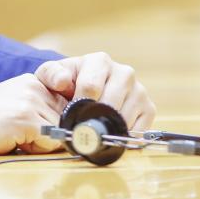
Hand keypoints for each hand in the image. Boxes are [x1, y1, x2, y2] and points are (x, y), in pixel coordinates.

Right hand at [0, 73, 69, 154]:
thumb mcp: (13, 104)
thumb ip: (39, 108)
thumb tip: (71, 129)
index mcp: (33, 81)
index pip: (67, 106)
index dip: (53, 123)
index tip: (30, 126)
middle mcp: (34, 86)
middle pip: (66, 120)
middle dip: (48, 134)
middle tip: (16, 132)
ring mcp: (30, 100)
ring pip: (61, 132)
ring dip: (41, 142)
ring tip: (12, 135)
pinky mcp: (25, 117)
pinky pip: (51, 142)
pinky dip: (34, 148)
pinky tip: (10, 139)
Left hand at [35, 52, 156, 130]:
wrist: (82, 89)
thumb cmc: (65, 83)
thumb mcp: (50, 75)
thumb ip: (51, 74)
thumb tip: (63, 81)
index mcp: (100, 61)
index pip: (91, 87)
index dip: (79, 105)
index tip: (71, 115)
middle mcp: (124, 72)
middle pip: (110, 103)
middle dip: (93, 120)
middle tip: (81, 131)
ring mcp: (139, 91)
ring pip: (125, 118)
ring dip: (108, 130)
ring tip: (94, 133)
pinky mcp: (148, 108)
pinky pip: (140, 129)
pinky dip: (125, 137)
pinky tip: (110, 136)